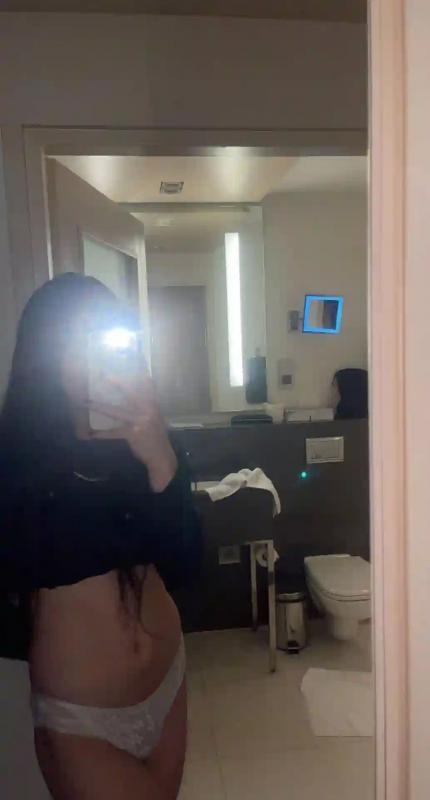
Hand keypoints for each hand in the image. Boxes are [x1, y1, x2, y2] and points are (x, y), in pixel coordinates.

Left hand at [87, 375, 176, 492]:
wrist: (162, 457)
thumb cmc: (158, 441)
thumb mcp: (158, 423)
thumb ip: (150, 413)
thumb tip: (140, 406)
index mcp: (154, 408)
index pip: (149, 389)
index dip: (144, 379)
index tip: (138, 368)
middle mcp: (147, 411)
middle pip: (131, 395)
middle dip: (119, 384)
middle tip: (106, 376)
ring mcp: (140, 421)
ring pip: (116, 411)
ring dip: (100, 407)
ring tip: (87, 402)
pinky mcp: (133, 433)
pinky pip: (114, 432)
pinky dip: (102, 434)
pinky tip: (92, 434)